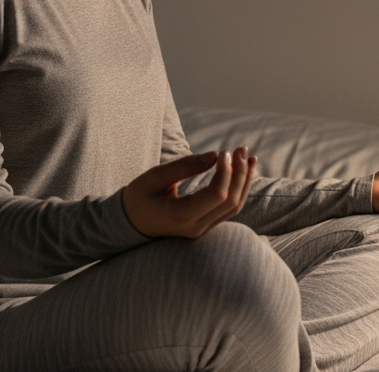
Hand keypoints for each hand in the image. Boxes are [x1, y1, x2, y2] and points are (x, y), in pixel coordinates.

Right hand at [122, 147, 256, 237]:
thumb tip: (216, 155)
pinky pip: (229, 209)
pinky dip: (239, 189)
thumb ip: (186, 166)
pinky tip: (244, 171)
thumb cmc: (139, 197)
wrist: (129, 222)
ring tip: (249, 157)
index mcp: (181, 216)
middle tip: (241, 148)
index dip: (226, 172)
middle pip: (230, 201)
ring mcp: (202, 230)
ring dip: (244, 181)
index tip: (224, 152)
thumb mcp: (156, 177)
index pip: (217, 195)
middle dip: (240, 173)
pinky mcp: (206, 226)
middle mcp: (195, 228)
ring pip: (234, 207)